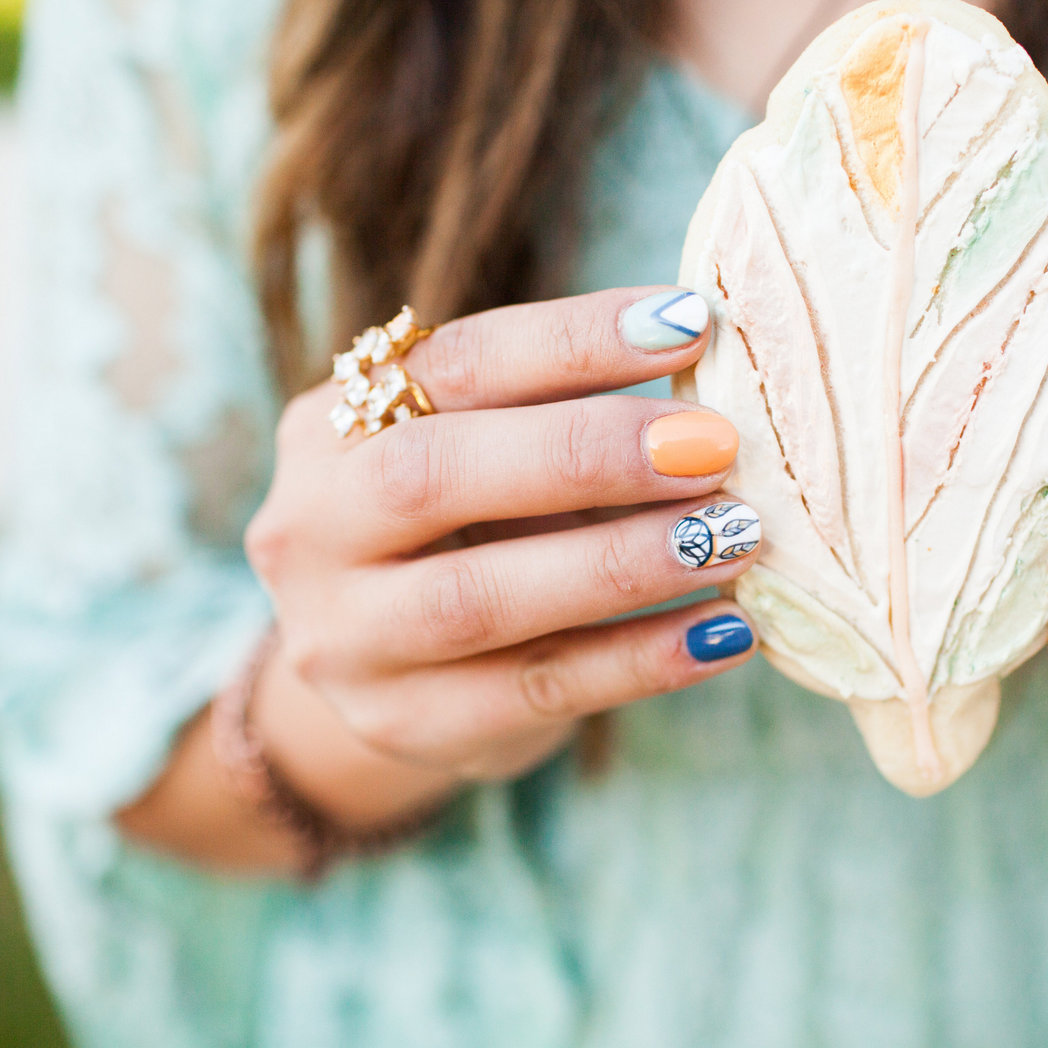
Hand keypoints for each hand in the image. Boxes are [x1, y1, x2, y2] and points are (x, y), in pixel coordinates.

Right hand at [244, 287, 759, 804]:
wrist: (392, 675)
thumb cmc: (466, 533)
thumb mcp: (484, 457)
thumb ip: (557, 412)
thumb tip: (706, 369)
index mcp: (331, 429)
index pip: (453, 365)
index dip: (572, 342)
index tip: (690, 324)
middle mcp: (313, 528)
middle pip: (433, 475)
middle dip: (586, 454)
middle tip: (713, 447)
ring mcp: (345, 638)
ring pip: (480, 596)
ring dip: (623, 562)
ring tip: (734, 538)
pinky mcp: (405, 723)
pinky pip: (536, 690)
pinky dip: (640, 659)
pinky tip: (723, 634)